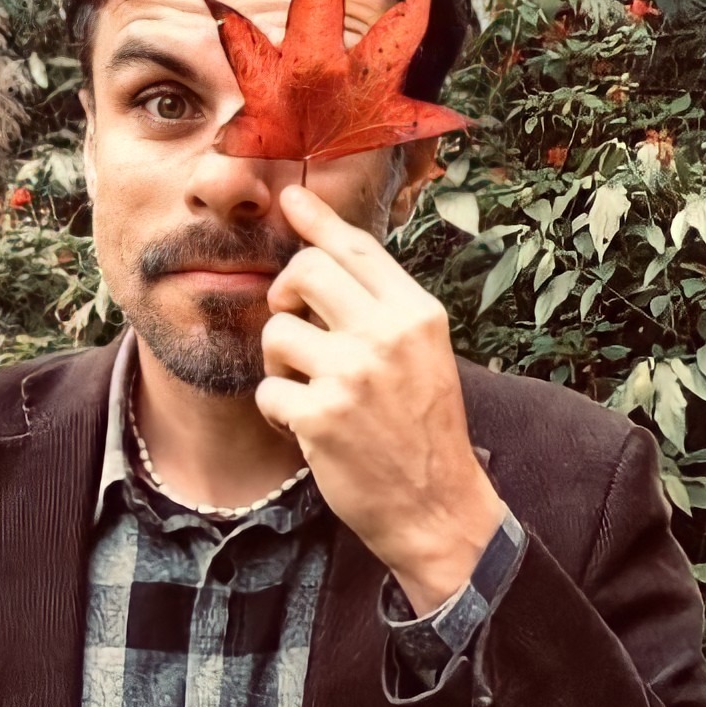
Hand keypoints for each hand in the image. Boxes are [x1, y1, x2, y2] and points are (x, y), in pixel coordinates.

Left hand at [257, 183, 506, 614]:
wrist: (437, 509)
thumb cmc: (424, 432)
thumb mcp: (423, 356)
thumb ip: (383, 308)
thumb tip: (327, 254)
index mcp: (417, 314)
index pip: (356, 247)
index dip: (316, 218)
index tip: (290, 197)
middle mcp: (387, 335)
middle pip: (303, 272)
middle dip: (284, 296)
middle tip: (294, 327)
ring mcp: (353, 375)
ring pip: (275, 334)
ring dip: (281, 366)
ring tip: (312, 393)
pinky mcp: (320, 417)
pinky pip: (268, 392)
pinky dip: (278, 414)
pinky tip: (308, 431)